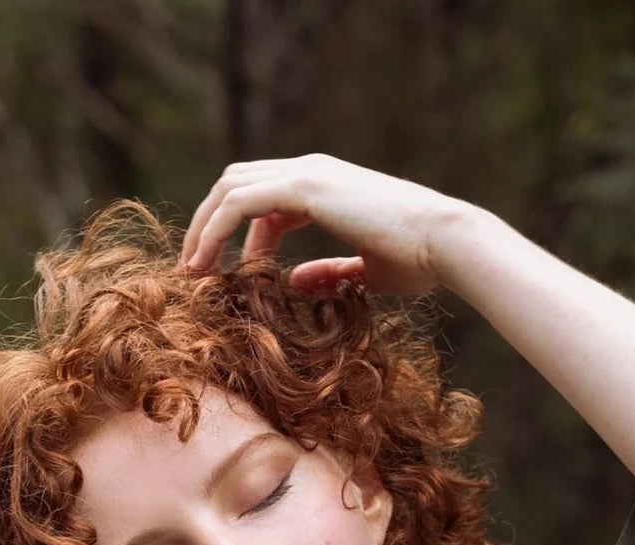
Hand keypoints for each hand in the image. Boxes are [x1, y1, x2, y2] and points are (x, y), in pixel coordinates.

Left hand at [178, 154, 454, 297]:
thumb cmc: (418, 261)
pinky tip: (204, 263)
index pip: (261, 199)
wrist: (444, 243)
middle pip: (236, 183)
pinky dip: (214, 231)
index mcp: (323, 187)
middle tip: (192, 270)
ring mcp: (306, 173)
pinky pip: (239, 203)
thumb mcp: (365, 274)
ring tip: (190, 270)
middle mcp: (310, 171)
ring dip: (203, 227)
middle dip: (208, 224)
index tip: (225, 276)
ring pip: (230, 187)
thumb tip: (297, 283)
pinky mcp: (304, 186)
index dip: (237, 236)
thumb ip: (329, 273)